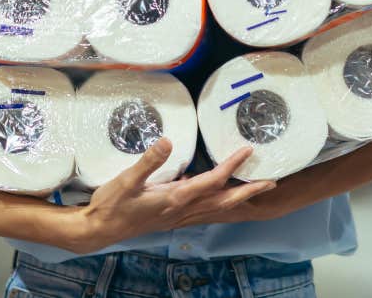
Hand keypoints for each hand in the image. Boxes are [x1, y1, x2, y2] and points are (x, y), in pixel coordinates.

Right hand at [66, 138, 275, 253]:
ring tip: (255, 188)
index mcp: (175, 199)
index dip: (231, 165)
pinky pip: (204, 209)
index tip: (247, 151)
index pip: (212, 180)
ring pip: (216, 207)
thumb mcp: (126, 181)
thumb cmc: (111, 206)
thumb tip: (168, 142)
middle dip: (249, 191)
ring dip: (238, 197)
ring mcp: (178, 215)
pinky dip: (219, 202)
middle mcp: (182, 209)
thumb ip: (148, 162)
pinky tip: (218, 193)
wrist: (100, 230)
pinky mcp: (172, 216)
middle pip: (224, 200)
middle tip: (271, 182)